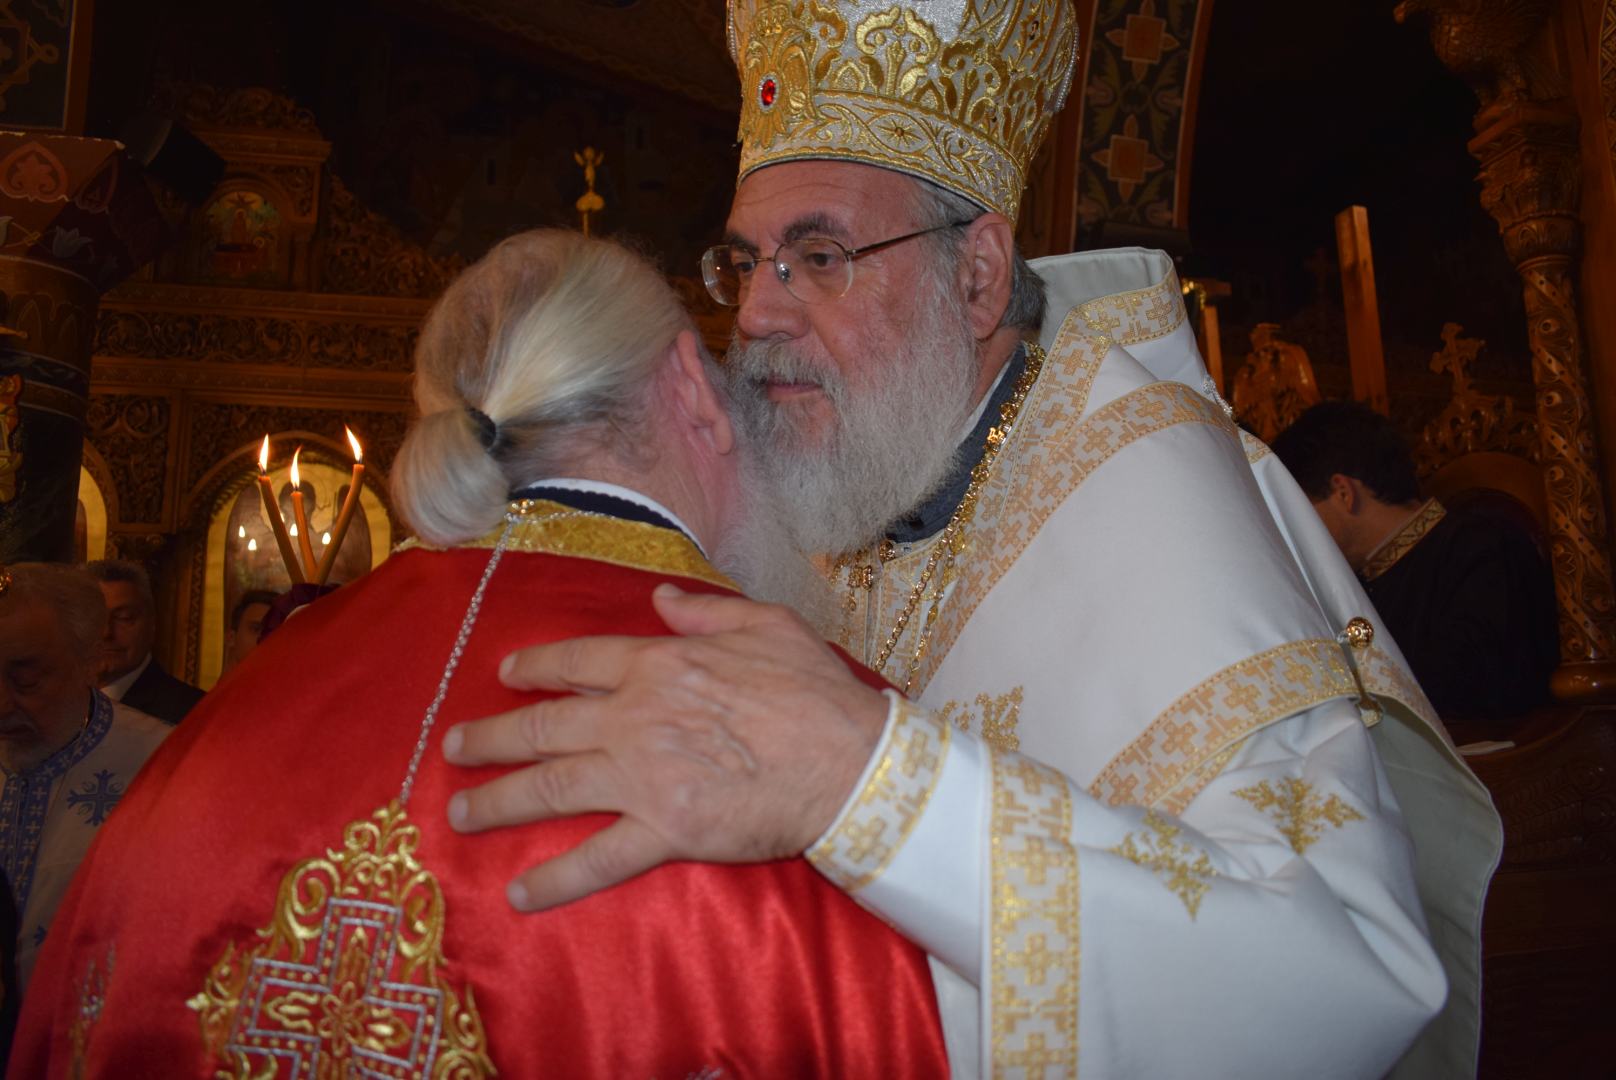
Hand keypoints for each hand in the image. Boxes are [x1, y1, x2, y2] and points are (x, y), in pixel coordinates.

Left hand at [443, 583, 888, 911]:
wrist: (851, 762)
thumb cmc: (817, 691)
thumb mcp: (768, 624)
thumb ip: (706, 610)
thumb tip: (661, 598)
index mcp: (659, 664)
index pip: (578, 662)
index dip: (536, 668)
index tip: (505, 675)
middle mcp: (636, 717)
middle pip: (544, 726)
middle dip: (489, 737)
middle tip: (453, 748)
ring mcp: (644, 777)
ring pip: (551, 787)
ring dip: (498, 801)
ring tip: (460, 812)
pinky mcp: (664, 831)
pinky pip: (596, 859)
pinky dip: (554, 879)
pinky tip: (519, 892)